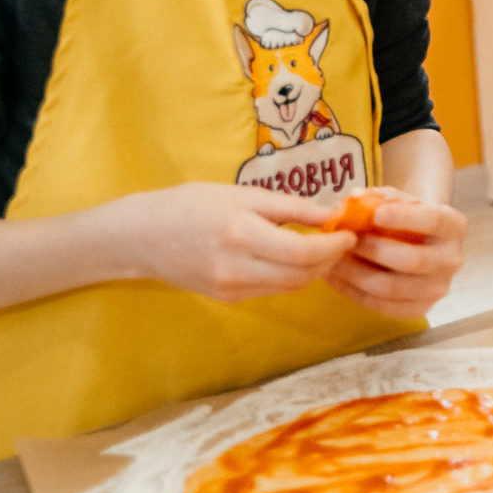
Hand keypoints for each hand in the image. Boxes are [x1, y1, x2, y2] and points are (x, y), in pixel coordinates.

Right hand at [104, 182, 355, 303]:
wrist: (142, 236)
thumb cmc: (193, 204)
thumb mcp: (244, 194)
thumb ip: (291, 208)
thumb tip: (332, 213)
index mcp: (240, 234)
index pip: (302, 252)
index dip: (334, 246)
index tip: (350, 232)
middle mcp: (235, 268)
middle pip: (301, 275)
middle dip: (330, 260)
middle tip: (342, 239)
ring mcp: (230, 288)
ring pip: (290, 287)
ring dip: (314, 270)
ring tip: (323, 247)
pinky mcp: (227, 298)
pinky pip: (271, 290)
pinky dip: (291, 276)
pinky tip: (294, 258)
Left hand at [323, 188, 467, 318]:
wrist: (421, 243)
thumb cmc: (408, 218)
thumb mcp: (401, 200)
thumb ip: (380, 196)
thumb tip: (355, 198)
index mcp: (454, 226)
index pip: (434, 221)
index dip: (405, 218)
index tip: (375, 214)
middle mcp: (452, 259)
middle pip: (412, 260)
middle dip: (373, 250)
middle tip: (346, 241)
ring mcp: (438, 288)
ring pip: (391, 288)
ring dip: (356, 274)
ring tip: (333, 260)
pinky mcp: (420, 308)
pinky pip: (381, 306)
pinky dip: (352, 292)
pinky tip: (336, 277)